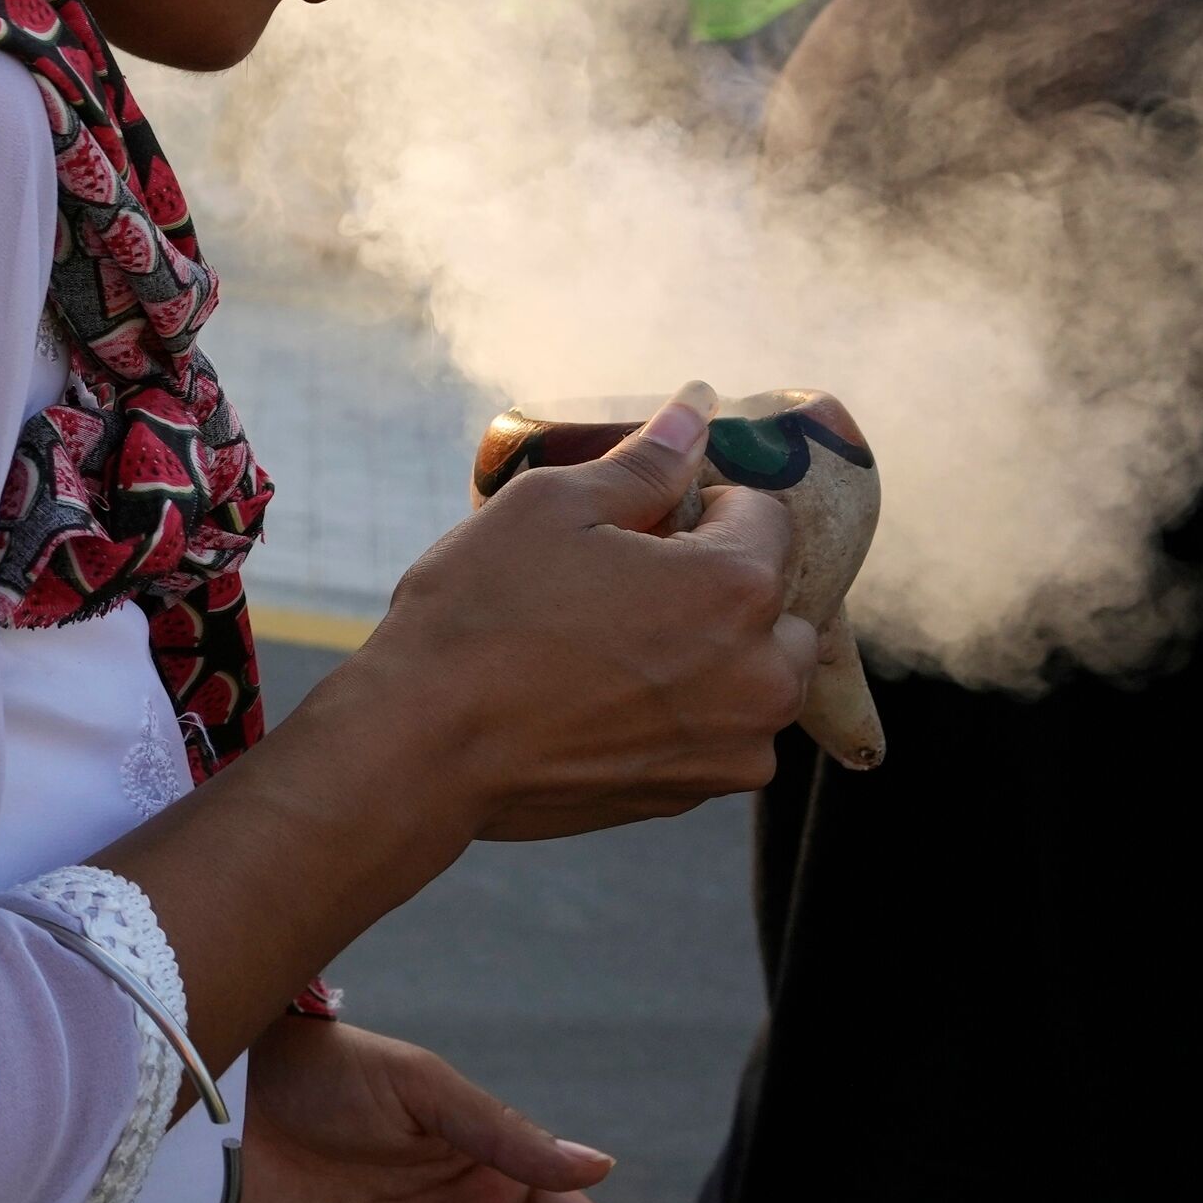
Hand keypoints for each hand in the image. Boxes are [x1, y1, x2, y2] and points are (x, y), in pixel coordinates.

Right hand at [328, 384, 808, 842]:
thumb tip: (696, 409)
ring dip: (712, 649)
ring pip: (756, 674)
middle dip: (724, 581)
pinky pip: (716, 731)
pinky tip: (600, 695)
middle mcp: (762, 674)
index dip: (703, 504)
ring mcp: (734, 745)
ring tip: (614, 642)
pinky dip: (681, 709)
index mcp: (737, 587)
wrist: (423, 749)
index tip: (643, 519)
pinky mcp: (695, 794)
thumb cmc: (480, 617)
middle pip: (779, 601)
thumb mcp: (549, 506)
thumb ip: (644, 462)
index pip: (766, 514)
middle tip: (630, 580)